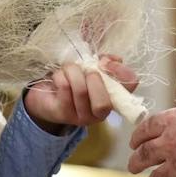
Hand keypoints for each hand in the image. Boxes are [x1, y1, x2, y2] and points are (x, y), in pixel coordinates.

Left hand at [23, 55, 138, 134]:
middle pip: (104, 103)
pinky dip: (61, 76)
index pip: (129, 88)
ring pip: (81, 91)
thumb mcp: (90, 68)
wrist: (46, 92)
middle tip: (84, 70)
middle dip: (93, 79)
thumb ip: (104, 62)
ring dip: (73, 72)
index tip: (105, 62)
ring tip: (68, 69)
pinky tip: (58, 77)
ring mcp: (81, 117)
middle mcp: (100, 113)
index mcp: (113, 97)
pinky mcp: (62, 114)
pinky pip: (65, 89)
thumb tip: (113, 59)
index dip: (121, 73)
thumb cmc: (73, 79)